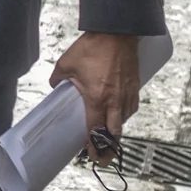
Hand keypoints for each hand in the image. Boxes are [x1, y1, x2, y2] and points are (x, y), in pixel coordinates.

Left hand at [50, 32, 141, 164]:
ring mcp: (127, 94)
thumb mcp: (66, 64)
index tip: (91, 156)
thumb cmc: (92, 48)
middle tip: (103, 157)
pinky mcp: (135, 86)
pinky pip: (131, 107)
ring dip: (117, 131)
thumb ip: (58, 80)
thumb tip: (55, 87)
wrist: (117, 32)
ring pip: (124, 120)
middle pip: (114, 132)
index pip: (96, 129)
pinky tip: (119, 116)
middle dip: (109, 148)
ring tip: (109, 138)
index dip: (93, 145)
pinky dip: (125, 115)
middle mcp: (114, 100)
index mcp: (97, 98)